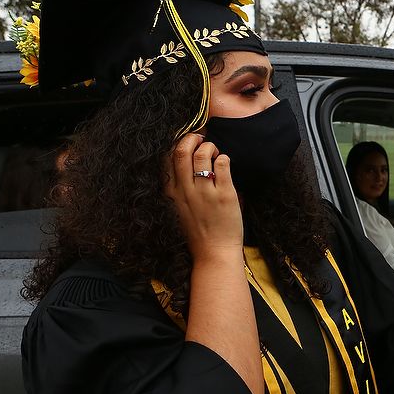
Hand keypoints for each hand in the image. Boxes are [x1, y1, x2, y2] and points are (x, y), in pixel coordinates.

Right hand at [164, 133, 242, 260]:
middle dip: (191, 139)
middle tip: (202, 140)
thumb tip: (188, 162)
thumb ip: (180, 188)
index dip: (177, 144)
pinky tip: (225, 163)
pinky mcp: (225, 195)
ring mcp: (205, 193)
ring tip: (215, 153)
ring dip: (210, 147)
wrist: (214, 254)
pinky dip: (224, 158)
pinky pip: (222, 165)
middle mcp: (186, 191)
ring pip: (202, 155)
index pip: (167, 158)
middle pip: (181, 151)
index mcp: (172, 193)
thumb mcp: (180, 208)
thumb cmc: (199, 232)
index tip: (187, 143)